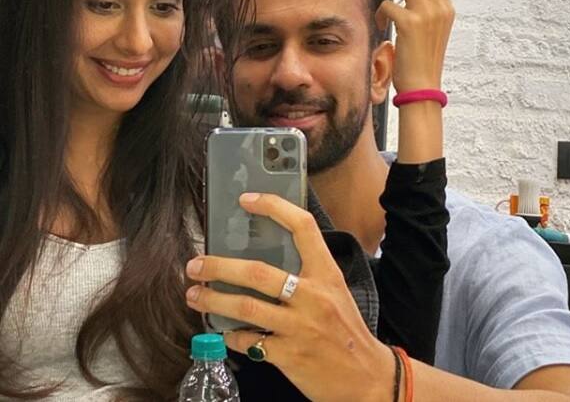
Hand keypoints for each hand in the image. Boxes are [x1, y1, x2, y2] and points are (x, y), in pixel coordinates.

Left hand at [185, 192, 395, 401]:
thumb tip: (267, 256)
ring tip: (194, 294)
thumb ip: (308, 273)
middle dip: (219, 266)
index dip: (274, 207)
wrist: (367, 377)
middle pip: (257, 272)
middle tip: (196, 264)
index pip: (303, 227)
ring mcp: (300, 327)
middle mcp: (313, 296)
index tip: (247, 200)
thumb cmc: (347, 330)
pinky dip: (231, 335)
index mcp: (327, 274)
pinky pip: (249, 341)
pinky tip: (223, 330)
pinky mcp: (289, 355)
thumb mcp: (335, 292)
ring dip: (213, 299)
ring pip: (246, 307)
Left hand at [375, 0, 454, 92]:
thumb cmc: (421, 62)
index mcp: (446, 8)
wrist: (422, 87)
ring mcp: (427, 14)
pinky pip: (389, 4)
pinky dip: (380, 12)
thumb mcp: (429, 32)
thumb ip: (424, 9)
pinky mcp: (410, 24)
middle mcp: (441, 7)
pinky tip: (380, 26)